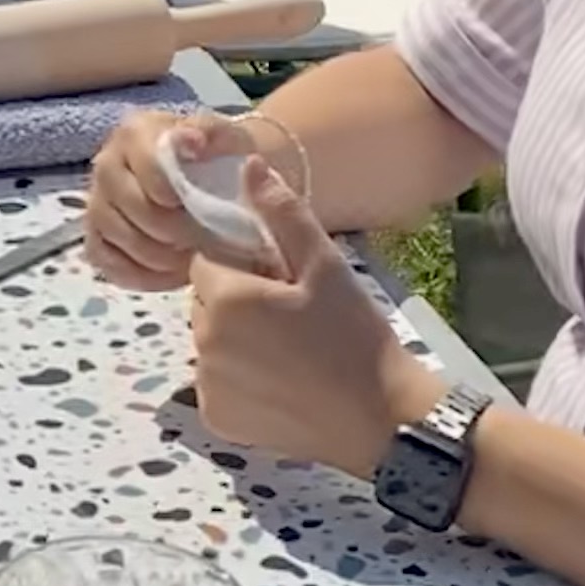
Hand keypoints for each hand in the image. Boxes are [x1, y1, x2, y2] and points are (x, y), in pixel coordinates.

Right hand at [85, 108, 286, 289]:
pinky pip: (105, 261)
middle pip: (128, 204)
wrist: (214, 181)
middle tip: (199, 238)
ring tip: (188, 256)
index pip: (147, 167)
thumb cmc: (222, 159)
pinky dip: (139, 274)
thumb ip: (214, 134)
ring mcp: (97, 202)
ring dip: (156, 255)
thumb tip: (190, 141)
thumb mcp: (230, 139)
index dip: (174, 193)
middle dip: (169, 228)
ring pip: (113, 235)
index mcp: (136, 133)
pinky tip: (170, 272)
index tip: (199, 207)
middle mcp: (107, 163)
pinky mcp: (96, 236)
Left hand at [186, 171, 444, 474]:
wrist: (381, 420)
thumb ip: (282, 214)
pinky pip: (216, 383)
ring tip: (290, 352)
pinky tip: (280, 383)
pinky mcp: (217, 418)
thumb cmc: (356, 335)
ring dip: (236, 340)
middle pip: (207, 304)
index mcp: (226, 300)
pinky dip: (238, 380)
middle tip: (291, 317)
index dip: (244, 267)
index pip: (209, 263)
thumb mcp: (325, 265)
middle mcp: (203, 343)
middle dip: (237, 302)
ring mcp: (208, 385)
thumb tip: (248, 165)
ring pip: (210, 343)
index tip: (282, 282)